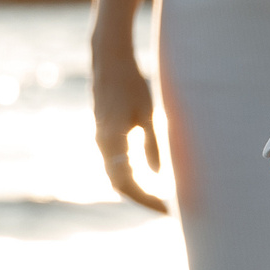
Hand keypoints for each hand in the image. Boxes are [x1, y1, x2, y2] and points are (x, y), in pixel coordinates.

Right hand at [91, 37, 168, 213]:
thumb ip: (153, 145)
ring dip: (137, 190)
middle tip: (168, 209)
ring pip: (117, 175)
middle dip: (143, 199)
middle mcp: (102, 144)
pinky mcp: (105, 133)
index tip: (167, 209)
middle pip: (119, 185)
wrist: (109, 60)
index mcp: (112, 142)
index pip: (126, 184)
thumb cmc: (131, 83)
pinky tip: (151, 178)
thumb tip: (160, 177)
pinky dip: (132, 176)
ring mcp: (101, 139)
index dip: (146, 200)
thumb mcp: (147, 113)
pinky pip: (116, 164)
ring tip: (162, 198)